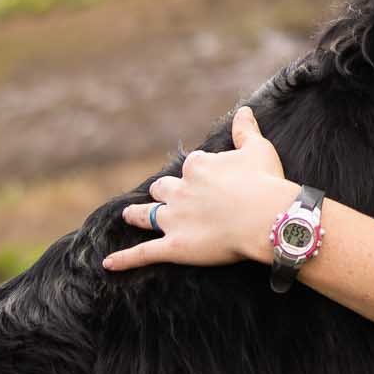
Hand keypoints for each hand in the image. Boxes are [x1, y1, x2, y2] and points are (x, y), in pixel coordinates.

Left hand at [102, 102, 296, 271]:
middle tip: (162, 196)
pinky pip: (143, 253)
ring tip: (127, 215)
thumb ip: (245, 130)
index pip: (191, 167)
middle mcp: (180, 190)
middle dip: (163, 192)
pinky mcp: (174, 246)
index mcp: (198, 166)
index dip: (198, 175)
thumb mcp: (257, 149)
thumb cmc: (264, 182)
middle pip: (163, 189)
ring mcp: (173, 219)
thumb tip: (244, 110)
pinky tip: (108, 263)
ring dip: (136, 215)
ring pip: (147, 215)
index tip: (208, 181)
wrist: (265, 217)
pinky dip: (124, 259)